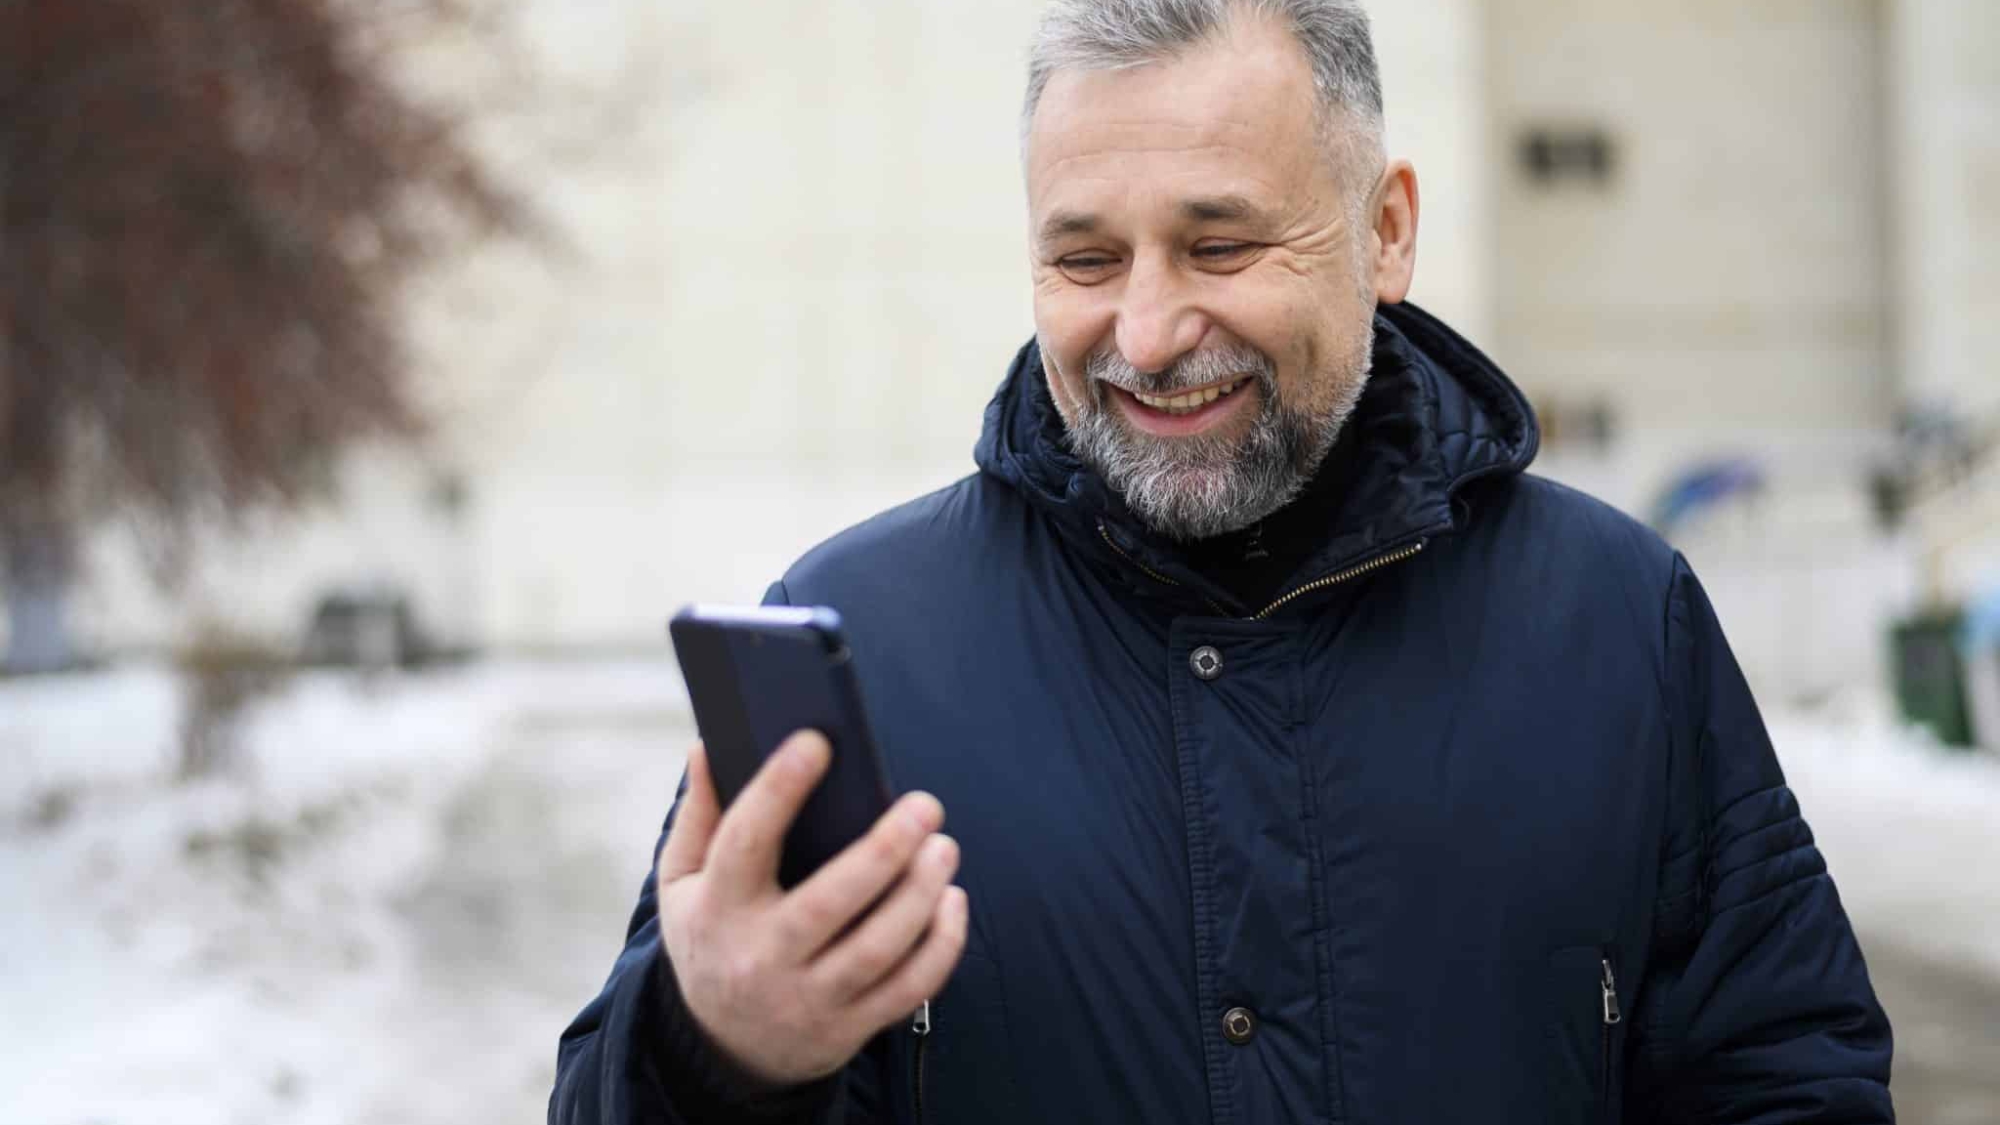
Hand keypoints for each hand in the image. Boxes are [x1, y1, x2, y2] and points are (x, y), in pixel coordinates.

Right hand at [656, 731, 968, 1085]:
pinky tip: (952, 899)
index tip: (816, 742)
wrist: (723, 1047)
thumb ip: (699, 815)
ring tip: (944, 846)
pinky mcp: (848, 1027)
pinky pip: (907, 990)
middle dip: (884, 851)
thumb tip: (706, 745)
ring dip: (919, 894)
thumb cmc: (712, 937)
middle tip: (925, 805)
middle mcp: (762, 957)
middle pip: (828, 904)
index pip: (745, 843)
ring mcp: (808, 998)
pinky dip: (941, 946)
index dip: (778, 790)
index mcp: (718, 909)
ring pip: (876, 949)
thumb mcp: (682, 882)